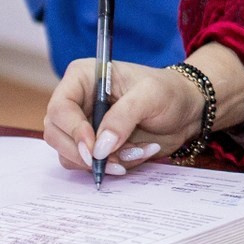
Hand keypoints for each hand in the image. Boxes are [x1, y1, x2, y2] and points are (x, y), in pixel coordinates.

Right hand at [44, 42, 243, 176]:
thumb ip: (123, 118)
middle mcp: (77, 101)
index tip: (94, 150)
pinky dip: (112, 166)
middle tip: (115, 163)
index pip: (60, 107)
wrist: (187, 111)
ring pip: (70, 154)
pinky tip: (138, 153)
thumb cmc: (169, 92)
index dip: (72, 131)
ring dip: (102, 162)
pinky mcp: (95, 145)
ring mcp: (84, 125)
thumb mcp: (150, 96)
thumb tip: (99, 147)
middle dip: (85, 154)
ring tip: (137, 152)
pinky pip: (89, 165)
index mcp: (83, 77)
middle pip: (56, 135)